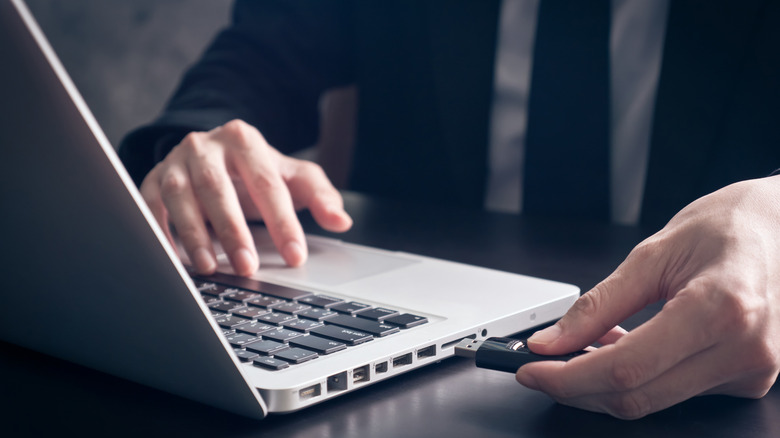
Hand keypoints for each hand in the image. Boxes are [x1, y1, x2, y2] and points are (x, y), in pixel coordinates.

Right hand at [139, 119, 352, 275]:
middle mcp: (206, 146)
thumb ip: (320, 195)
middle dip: (233, 230)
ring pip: (180, 195)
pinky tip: (175, 259)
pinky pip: (150, 206)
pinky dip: (160, 232)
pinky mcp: (153, 180)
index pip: (267, 183)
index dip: (283, 222)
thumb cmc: (255, 172)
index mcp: (244, 140)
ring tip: (210, 268)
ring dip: (193, 235)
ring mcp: (175, 162)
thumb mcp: (291, 177)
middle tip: (248, 267)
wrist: (211, 156)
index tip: (295, 255)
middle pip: (218, 188)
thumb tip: (341, 220)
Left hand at [516, 176, 779, 418]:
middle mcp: (743, 350)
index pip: (626, 368)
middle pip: (637, 396)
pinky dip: (638, 378)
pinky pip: (676, 391)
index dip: (568, 377)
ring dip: (604, 383)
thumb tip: (552, 340)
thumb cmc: (729, 226)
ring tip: (582, 348)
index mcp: (720, 309)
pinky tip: (623, 349)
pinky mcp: (748, 380)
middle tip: (542, 367)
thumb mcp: (653, 253)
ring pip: (654, 400)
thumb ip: (598, 304)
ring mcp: (751, 371)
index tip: (532, 370)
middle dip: (577, 388)